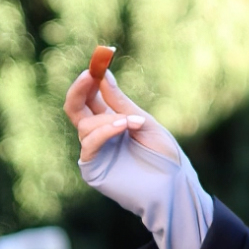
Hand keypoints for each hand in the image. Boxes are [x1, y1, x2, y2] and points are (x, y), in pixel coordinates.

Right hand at [63, 69, 178, 162]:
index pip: (89, 96)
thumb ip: (120, 102)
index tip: (97, 62)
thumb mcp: (144, 121)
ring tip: (132, 122)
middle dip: (79, 90)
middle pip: (75, 108)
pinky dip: (105, 131)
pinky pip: (89, 144)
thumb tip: (103, 75)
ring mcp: (95, 151)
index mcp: (110, 119)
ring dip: (108, 118)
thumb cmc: (163, 154)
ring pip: (85, 125)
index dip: (89, 80)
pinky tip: (123, 126)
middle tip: (89, 75)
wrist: (173, 185)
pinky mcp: (93, 167)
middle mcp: (98, 134)